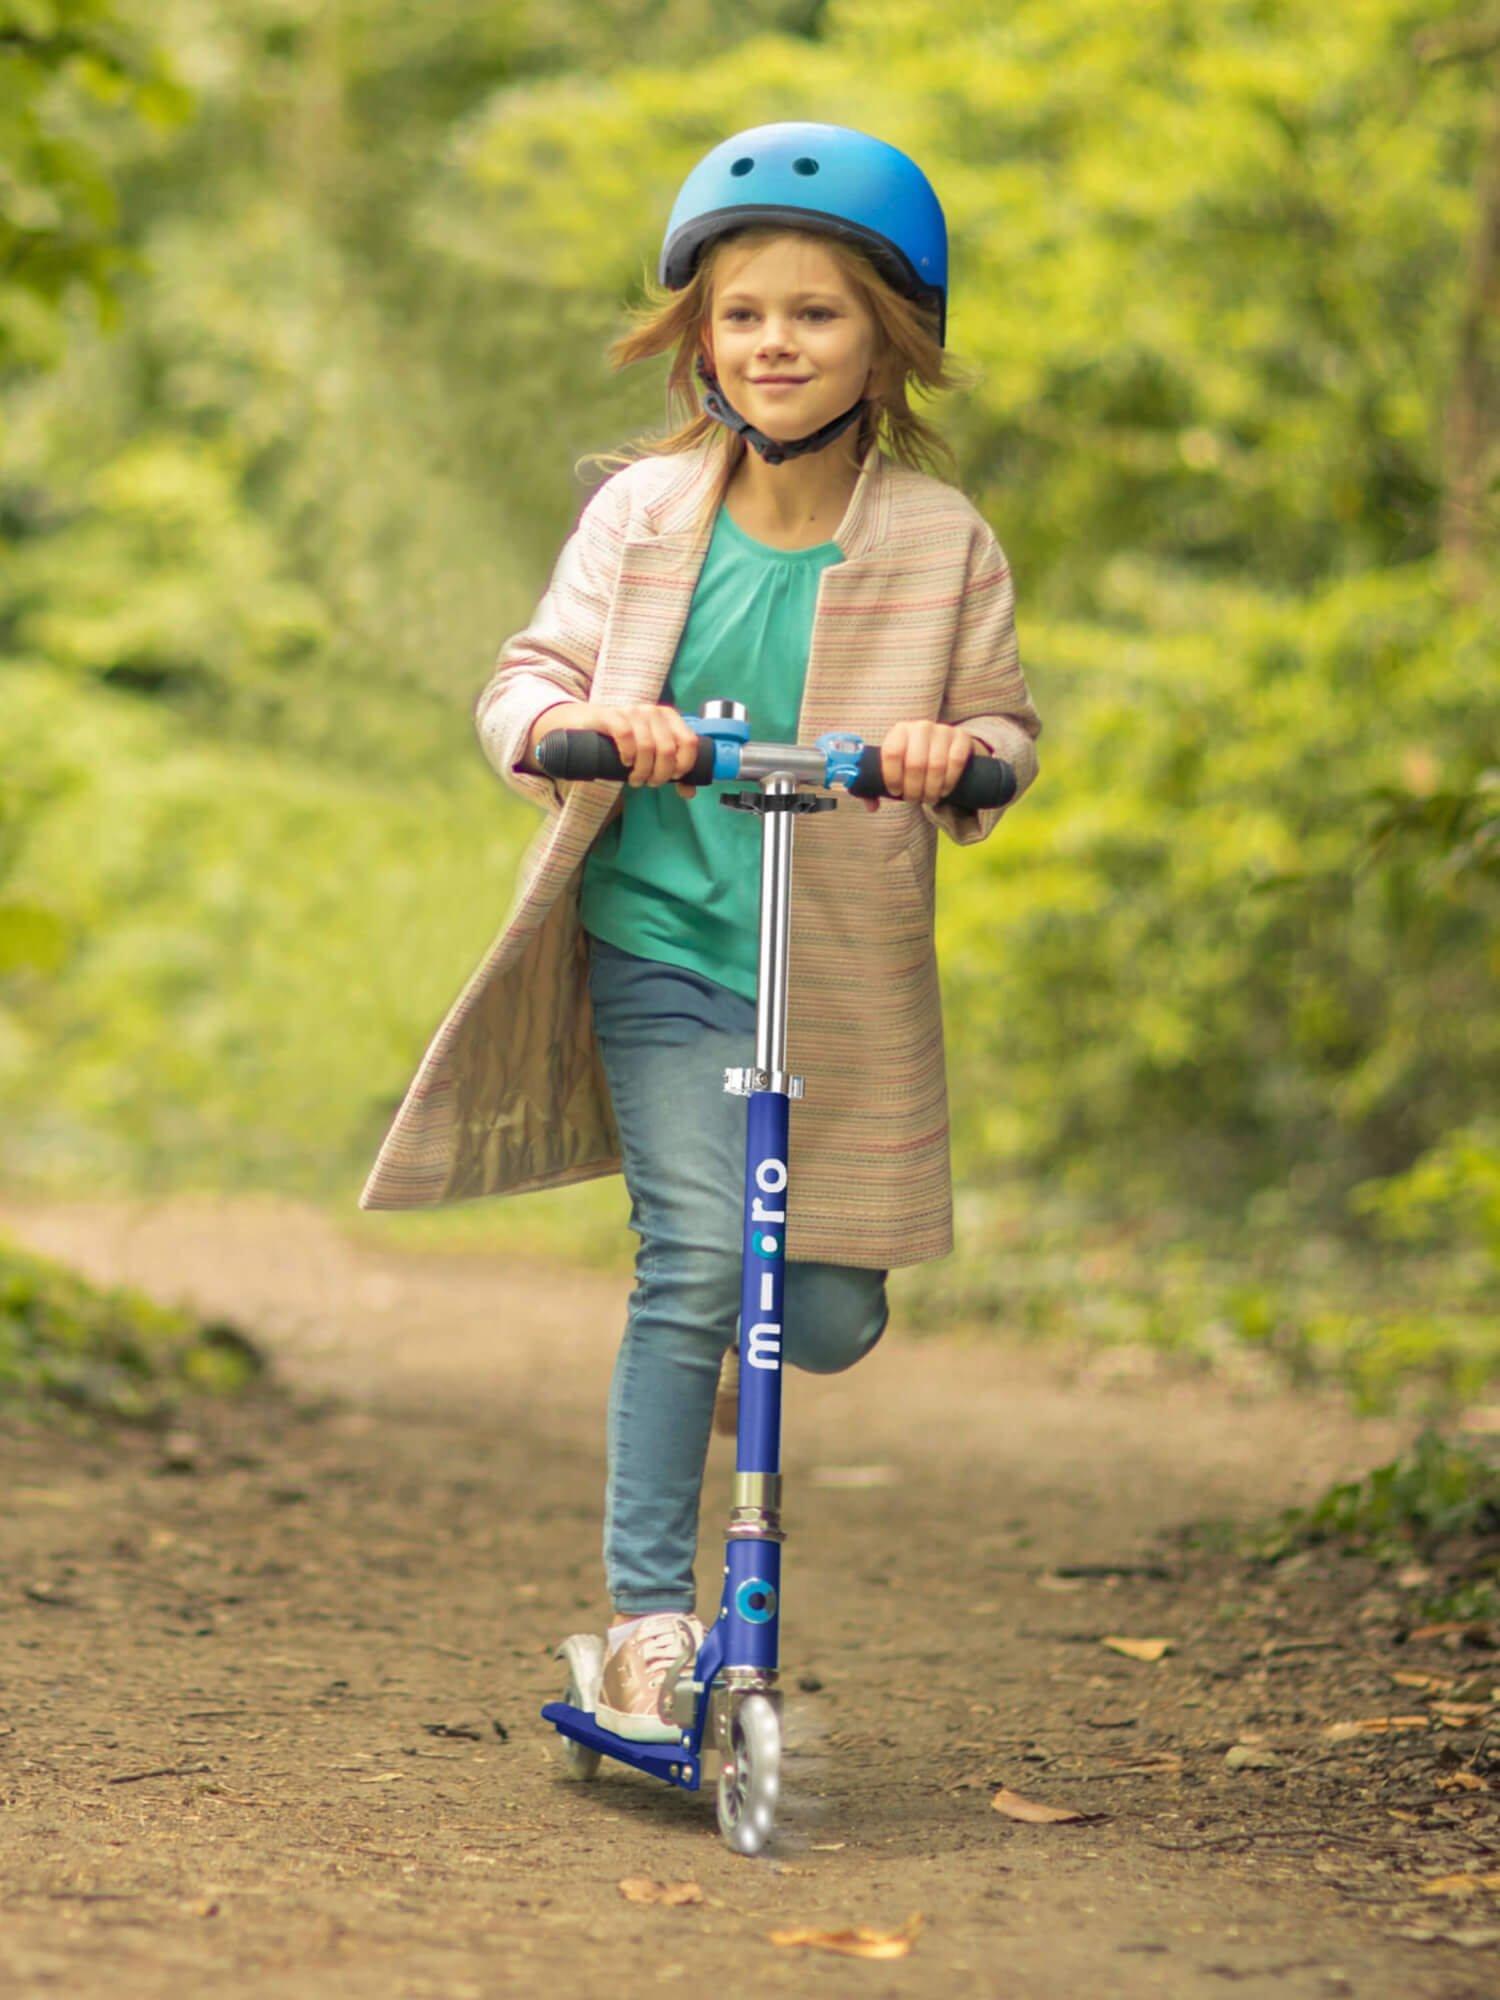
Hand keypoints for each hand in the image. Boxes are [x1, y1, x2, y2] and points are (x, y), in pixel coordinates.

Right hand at [537, 700, 701, 797]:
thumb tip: (689, 792)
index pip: (689, 741)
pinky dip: (628, 754)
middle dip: (660, 774)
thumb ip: (670, 770)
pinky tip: (625, 763)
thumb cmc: (622, 742)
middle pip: (667, 749)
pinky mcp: (610, 716)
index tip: (673, 777)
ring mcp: (631, 712)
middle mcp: (652, 711)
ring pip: (647, 746)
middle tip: (650, 783)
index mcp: (668, 717)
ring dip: (643, 771)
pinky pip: (626, 736)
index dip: (684, 764)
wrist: (585, 724)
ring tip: (635, 779)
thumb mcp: (649, 754)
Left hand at [858, 721, 978, 813]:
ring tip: (928, 798)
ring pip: (936, 766)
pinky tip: (943, 791)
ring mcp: (943, 730)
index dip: (892, 777)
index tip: (895, 792)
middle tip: (914, 799)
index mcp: (899, 731)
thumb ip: (876, 788)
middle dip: (913, 789)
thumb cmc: (912, 762)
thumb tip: (872, 806)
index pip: (892, 753)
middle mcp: (920, 727)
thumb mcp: (894, 769)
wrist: (944, 747)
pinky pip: (956, 762)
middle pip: (915, 763)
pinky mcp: (961, 737)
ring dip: (931, 789)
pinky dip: (949, 782)